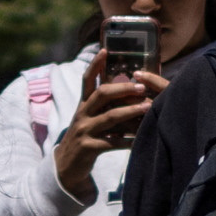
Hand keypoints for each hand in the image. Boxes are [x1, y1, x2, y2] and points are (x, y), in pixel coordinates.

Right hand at [55, 61, 162, 200]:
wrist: (66, 166)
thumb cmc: (85, 137)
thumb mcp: (89, 118)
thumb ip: (104, 106)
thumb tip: (129, 90)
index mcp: (83, 104)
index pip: (87, 80)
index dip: (95, 64)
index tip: (105, 50)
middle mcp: (82, 114)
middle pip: (101, 95)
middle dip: (122, 89)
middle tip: (141, 87)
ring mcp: (84, 131)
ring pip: (110, 117)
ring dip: (131, 112)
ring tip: (148, 108)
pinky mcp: (89, 148)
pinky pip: (112, 142)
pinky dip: (128, 140)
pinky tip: (141, 139)